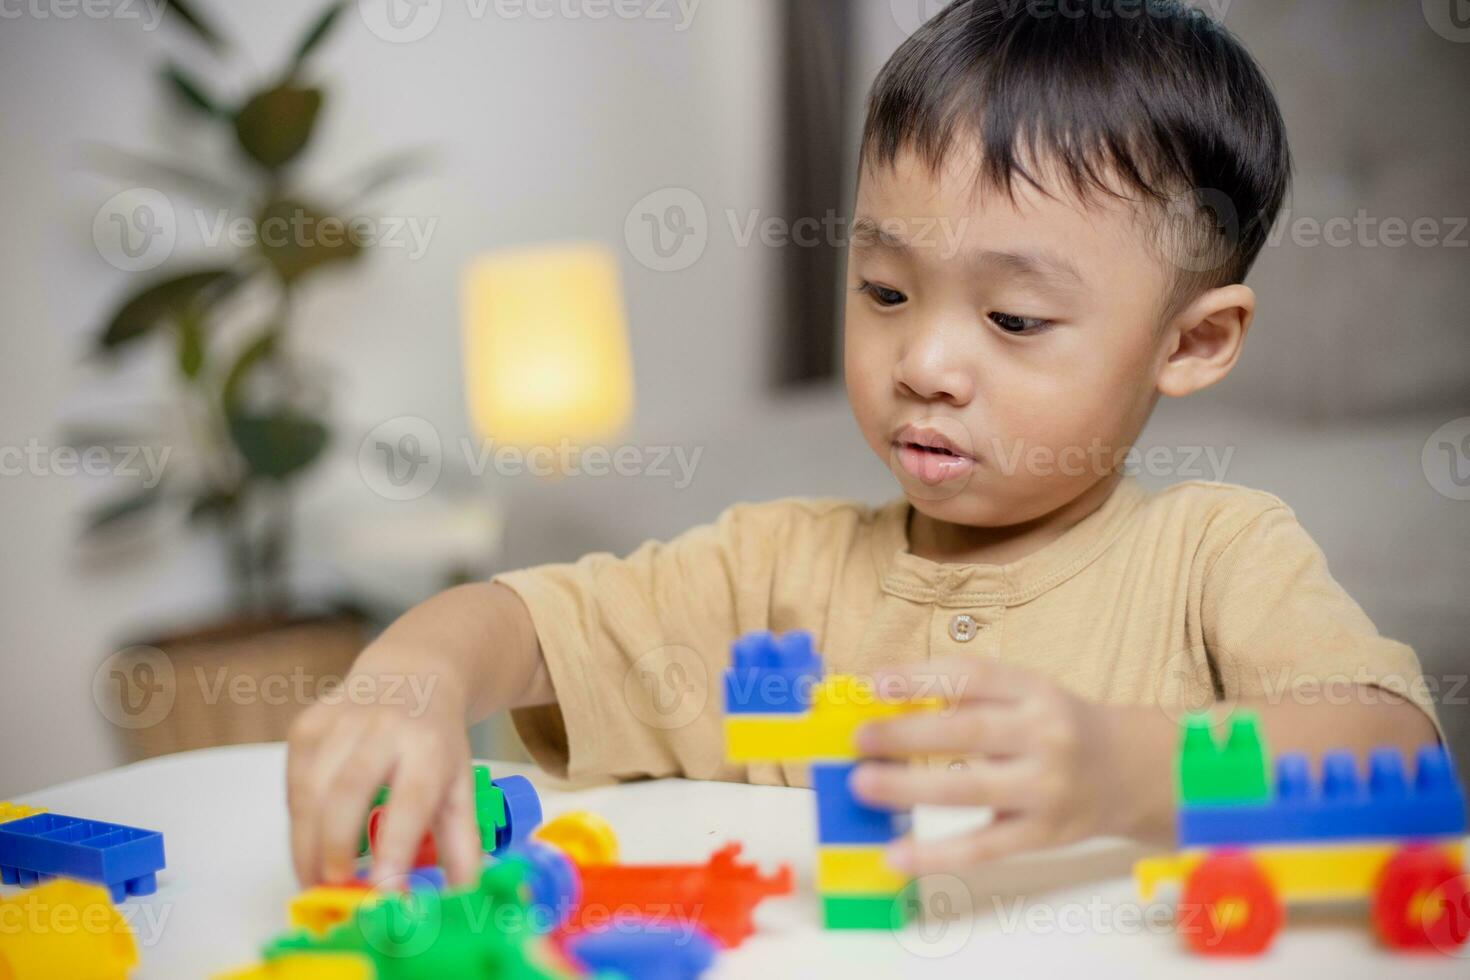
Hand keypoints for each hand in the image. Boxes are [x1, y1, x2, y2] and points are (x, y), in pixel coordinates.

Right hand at [286, 663, 481, 887]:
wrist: (409, 675)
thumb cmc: (435, 743)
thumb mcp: (460, 786)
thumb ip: (460, 846)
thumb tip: (462, 903)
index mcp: (429, 746)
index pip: (409, 801)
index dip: (394, 849)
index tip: (385, 894)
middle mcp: (383, 727)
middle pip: (347, 792)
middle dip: (335, 846)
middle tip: (333, 890)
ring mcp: (339, 721)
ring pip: (310, 790)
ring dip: (306, 843)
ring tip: (315, 880)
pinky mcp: (306, 724)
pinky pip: (293, 782)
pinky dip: (297, 821)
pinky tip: (308, 845)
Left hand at [851, 656, 1149, 874]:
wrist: (1131, 771)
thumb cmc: (1058, 726)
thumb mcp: (1027, 694)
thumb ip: (970, 696)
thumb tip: (885, 701)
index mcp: (1035, 690)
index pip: (974, 677)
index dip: (922, 678)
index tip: (874, 682)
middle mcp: (1044, 736)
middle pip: (967, 733)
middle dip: (906, 734)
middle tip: (859, 739)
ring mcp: (1045, 789)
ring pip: (970, 789)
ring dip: (909, 787)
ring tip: (862, 785)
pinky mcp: (1042, 835)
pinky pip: (982, 847)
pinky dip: (936, 854)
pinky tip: (895, 855)